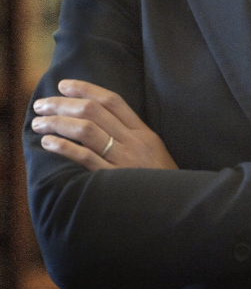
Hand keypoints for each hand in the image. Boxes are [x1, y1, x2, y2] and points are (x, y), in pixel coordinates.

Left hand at [31, 79, 176, 170]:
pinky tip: (48, 143)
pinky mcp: (113, 178)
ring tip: (38, 123)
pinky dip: (64, 147)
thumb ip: (130, 137)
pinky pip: (86, 157)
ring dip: (57, 123)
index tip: (64, 85)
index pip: (113, 101)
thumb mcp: (152, 151)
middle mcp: (133, 141)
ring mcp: (123, 159)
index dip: (86, 89)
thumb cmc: (159, 180)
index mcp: (143, 132)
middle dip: (63, 104)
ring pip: (86, 130)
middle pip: (94, 111)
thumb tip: (98, 123)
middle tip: (41, 105)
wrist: (174, 203)